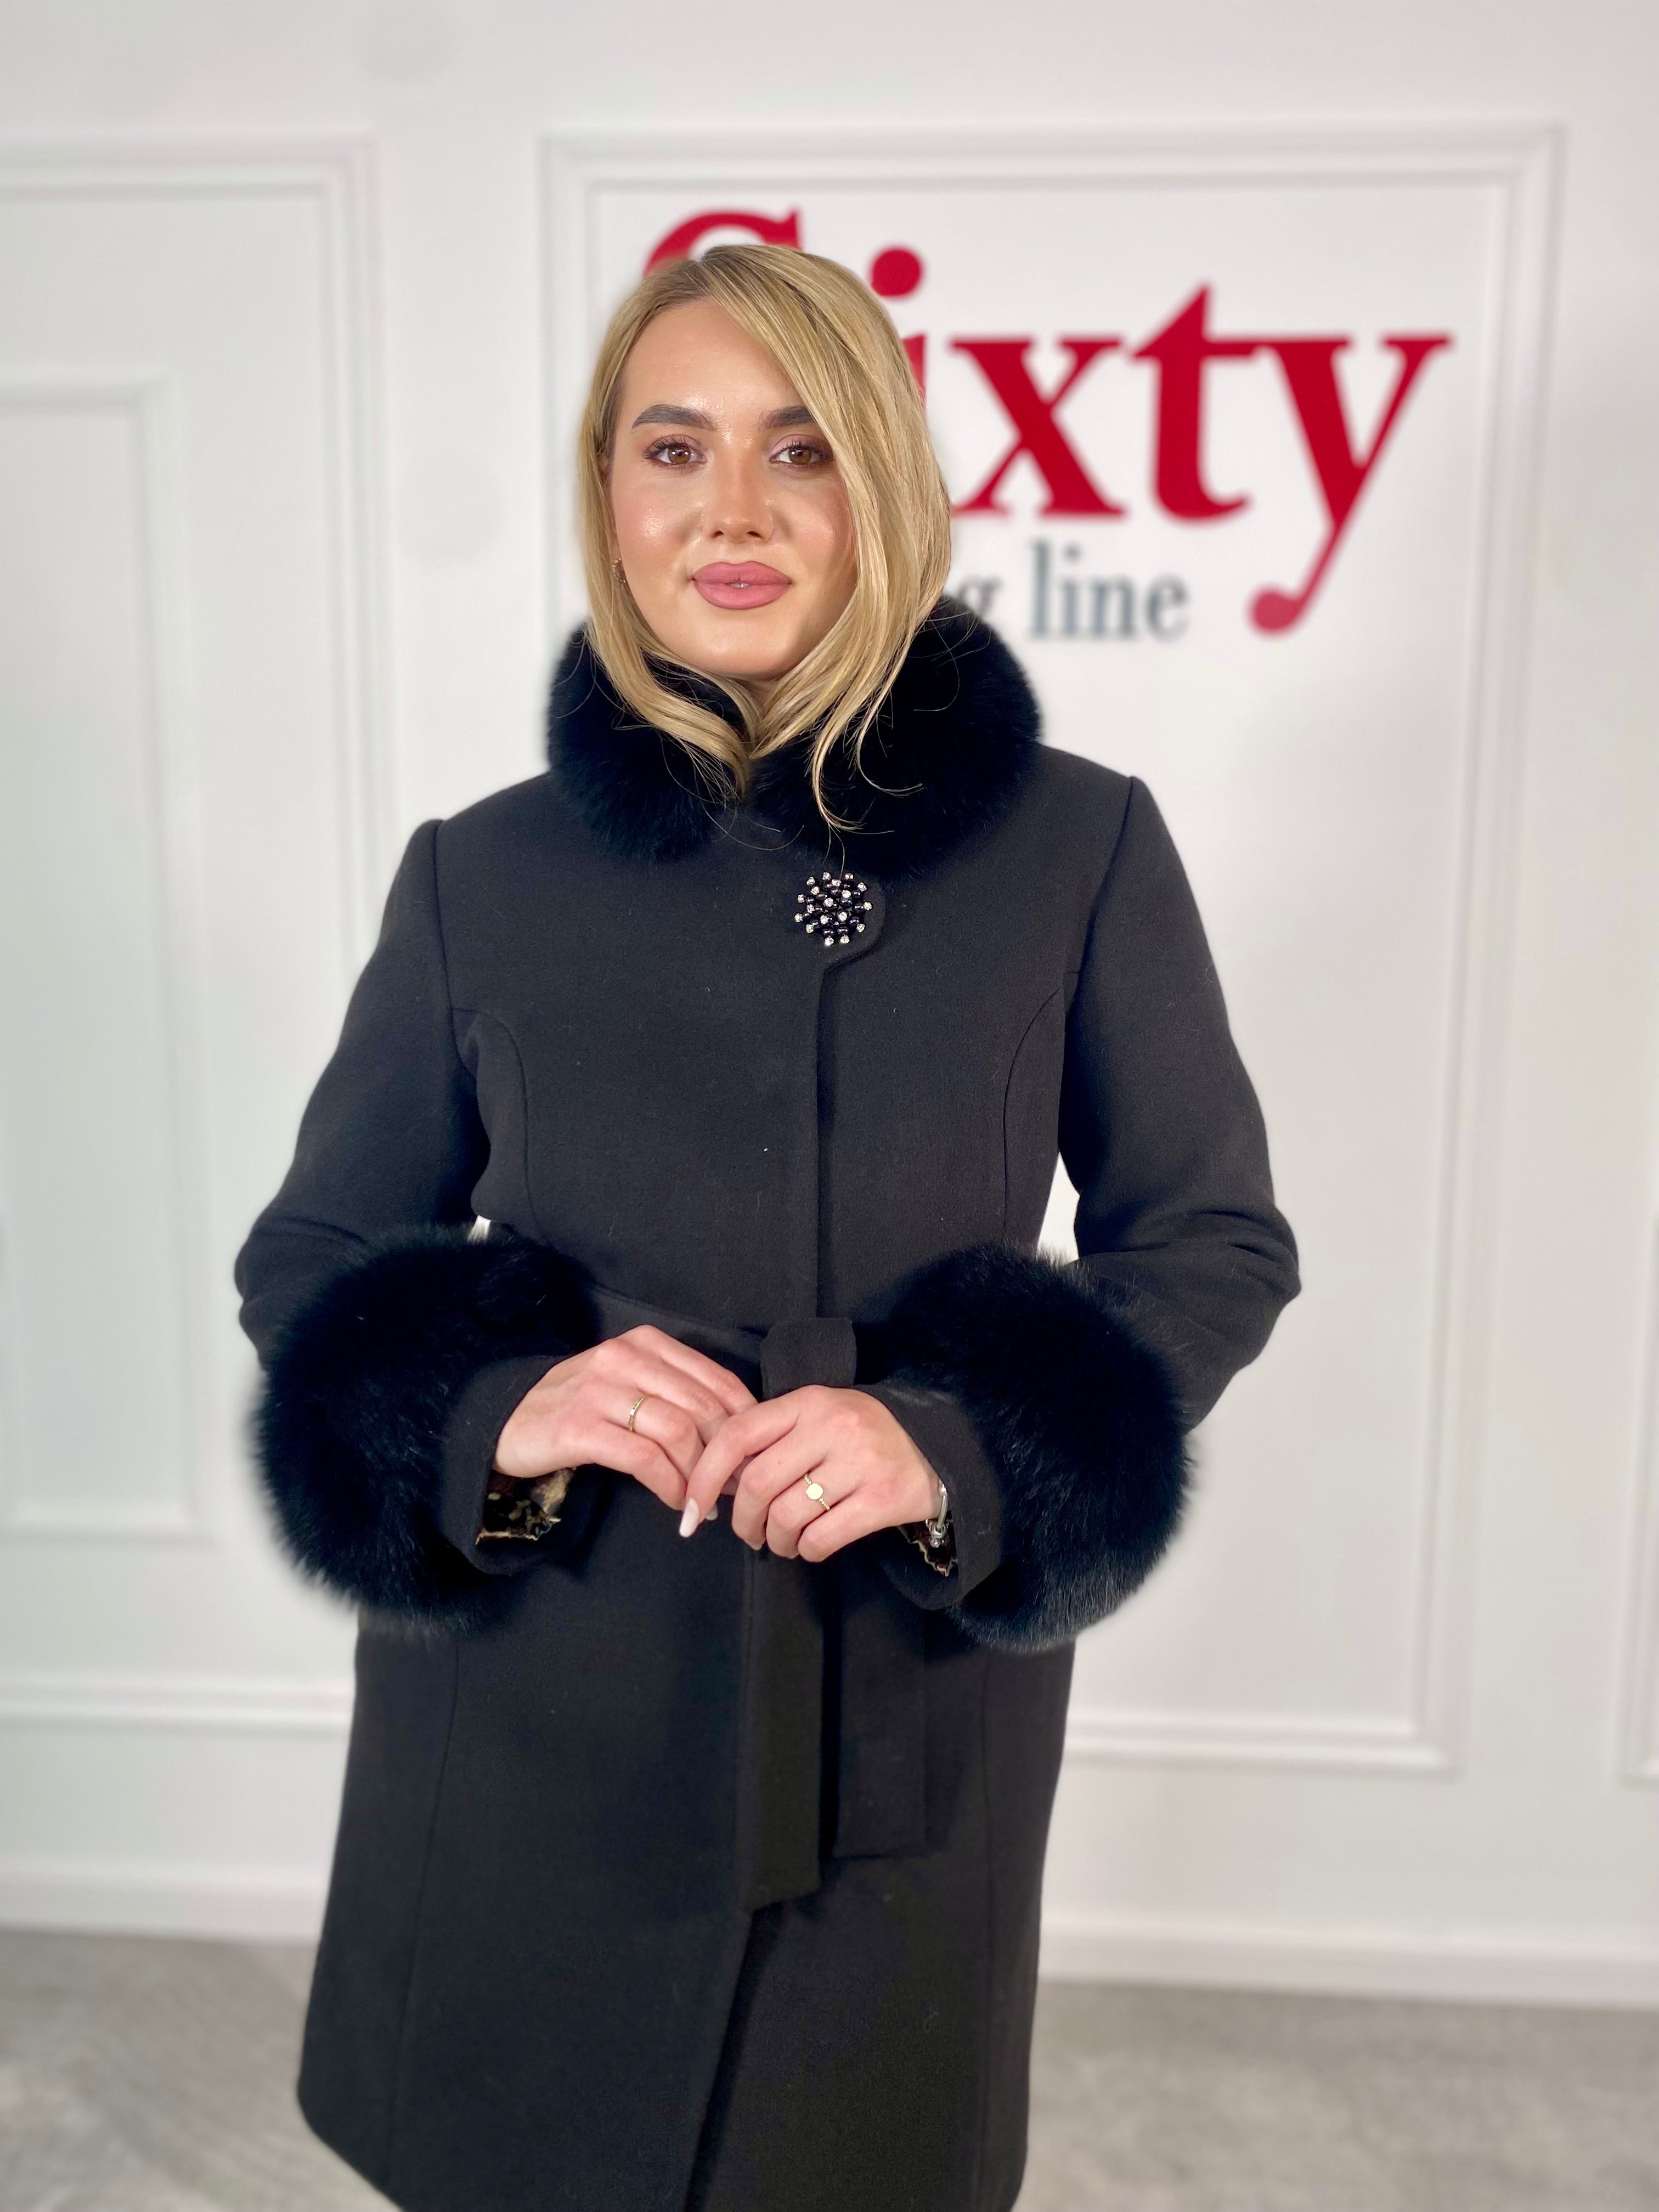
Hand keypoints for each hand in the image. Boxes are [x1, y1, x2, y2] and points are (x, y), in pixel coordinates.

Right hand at [493, 1327, 755, 1513]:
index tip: (752, 1456)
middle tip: (732, 1490)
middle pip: (704, 1407)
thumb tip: (736, 1435)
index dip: (745, 1422)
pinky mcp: (580, 1428)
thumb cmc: (579, 1406)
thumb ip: (676, 1396)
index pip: (718, 1378)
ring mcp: (601, 1390)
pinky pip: (645, 1459)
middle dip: (727, 1456)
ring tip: (704, 1505)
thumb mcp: (630, 1384)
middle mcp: (626, 1357)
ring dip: (701, 1478)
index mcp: (647, 1342)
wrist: (504, 1418)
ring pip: (679, 1432)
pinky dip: (670, 1486)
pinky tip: (676, 1505)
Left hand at [677, 1385, 943, 1561]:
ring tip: (783, 1542)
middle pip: (757, 1484)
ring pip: (787, 1516)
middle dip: (743, 1521)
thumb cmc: (861, 1436)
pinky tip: (811, 1546)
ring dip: (776, 1541)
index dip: (706, 1476)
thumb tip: (715, 1482)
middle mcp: (832, 1426)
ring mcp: (861, 1462)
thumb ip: (771, 1438)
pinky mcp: (884, 1498)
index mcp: (808, 1402)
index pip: (737, 1435)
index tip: (691, 1509)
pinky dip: (808, 1550)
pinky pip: (823, 1538)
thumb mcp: (817, 1418)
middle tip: (748, 1534)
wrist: (937, 1447)